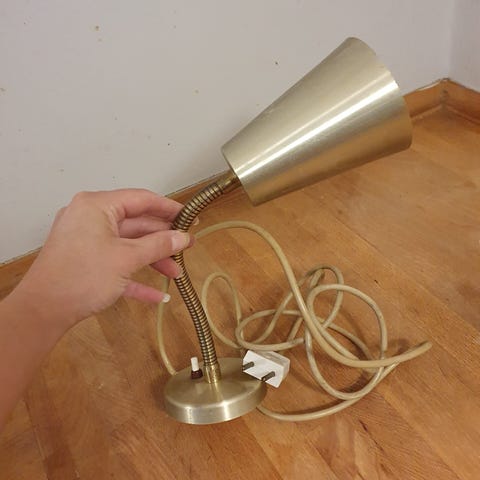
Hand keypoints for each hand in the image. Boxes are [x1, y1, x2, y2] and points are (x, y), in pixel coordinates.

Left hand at [8, 189, 191, 329]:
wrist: (43, 311)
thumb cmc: (82, 276)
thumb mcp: (126, 258)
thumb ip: (158, 245)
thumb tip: (184, 237)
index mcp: (97, 206)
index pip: (140, 199)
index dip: (168, 208)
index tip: (190, 216)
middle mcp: (90, 217)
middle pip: (136, 223)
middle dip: (162, 238)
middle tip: (187, 246)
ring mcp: (87, 240)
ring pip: (128, 244)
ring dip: (152, 259)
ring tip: (176, 272)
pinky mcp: (86, 261)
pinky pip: (116, 263)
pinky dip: (135, 276)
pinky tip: (157, 294)